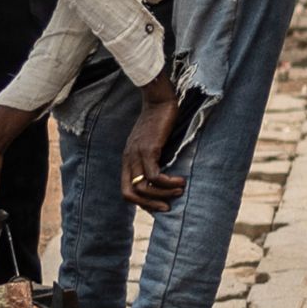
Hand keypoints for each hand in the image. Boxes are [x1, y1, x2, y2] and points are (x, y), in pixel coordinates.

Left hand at [122, 81, 187, 208]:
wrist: (159, 100)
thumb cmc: (160, 120)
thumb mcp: (153, 142)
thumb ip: (154, 158)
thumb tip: (165, 175)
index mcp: (128, 159)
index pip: (126, 190)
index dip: (141, 202)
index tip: (159, 204)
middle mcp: (129, 159)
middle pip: (130, 193)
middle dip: (148, 204)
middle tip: (167, 207)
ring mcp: (136, 154)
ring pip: (142, 187)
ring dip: (162, 193)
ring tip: (179, 190)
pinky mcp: (148, 149)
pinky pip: (154, 174)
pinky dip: (167, 182)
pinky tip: (180, 180)